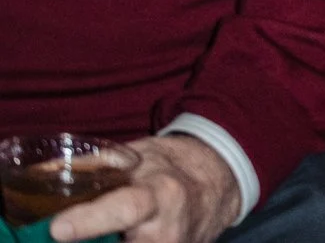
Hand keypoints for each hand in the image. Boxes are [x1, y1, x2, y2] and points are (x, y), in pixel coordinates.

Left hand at [49, 134, 240, 242]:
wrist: (214, 184)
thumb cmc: (168, 166)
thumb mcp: (135, 155)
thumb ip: (93, 168)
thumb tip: (44, 177)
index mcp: (160, 193)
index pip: (126, 209)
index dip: (91, 221)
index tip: (58, 228)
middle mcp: (167, 230)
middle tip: (66, 235)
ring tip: (96, 234)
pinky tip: (120, 238)